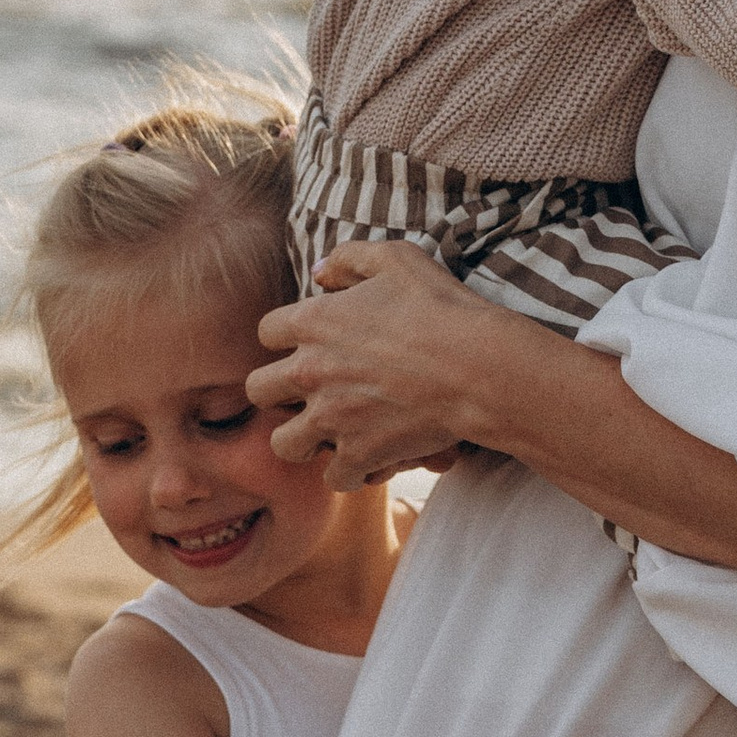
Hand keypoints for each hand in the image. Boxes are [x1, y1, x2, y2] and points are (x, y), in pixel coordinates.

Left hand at [251, 242, 524, 485]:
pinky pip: (334, 478)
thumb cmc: (441, 308)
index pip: (266, 332)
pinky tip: (370, 459)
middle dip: (278, 393)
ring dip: (303, 440)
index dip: (286, 339)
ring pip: (283, 444)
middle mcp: (310, 371)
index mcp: (313, 321)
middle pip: (258, 391)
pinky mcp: (358, 453)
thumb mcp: (397, 259)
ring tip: (328, 435)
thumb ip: (350, 259)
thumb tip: (319, 271)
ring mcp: (330, 417)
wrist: (478, 366)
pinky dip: (351, 473)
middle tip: (309, 394)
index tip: (311, 345)